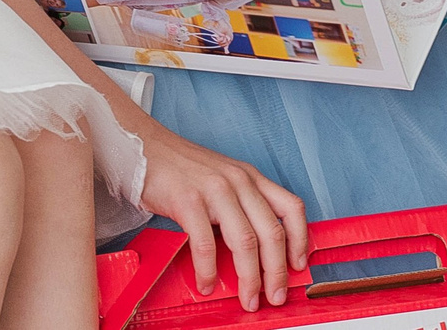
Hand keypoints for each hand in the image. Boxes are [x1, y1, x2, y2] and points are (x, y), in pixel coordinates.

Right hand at [134, 116, 308, 309]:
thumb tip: (257, 250)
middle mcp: (239, 181)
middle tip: (275, 295)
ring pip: (245, 242)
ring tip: (248, 298)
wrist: (146, 149)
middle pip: (271, 232)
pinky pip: (206, 244)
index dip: (300, 240)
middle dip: (276, 271)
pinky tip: (207, 283)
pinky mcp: (189, 200)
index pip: (291, 208)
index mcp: (251, 177)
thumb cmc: (183, 170)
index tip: (299, 265)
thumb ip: (242, 205)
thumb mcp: (224, 179)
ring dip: (249, 278)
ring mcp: (215, 189)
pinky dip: (209, 271)